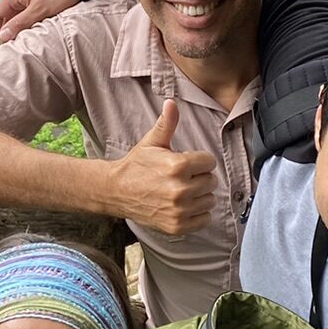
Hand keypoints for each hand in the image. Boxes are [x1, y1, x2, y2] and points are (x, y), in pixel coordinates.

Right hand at [0, 0, 77, 46]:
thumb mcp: (39, 11)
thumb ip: (19, 23)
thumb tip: (2, 34)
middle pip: (4, 11)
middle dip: (3, 28)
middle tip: (6, 45)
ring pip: (15, 8)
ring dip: (14, 22)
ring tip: (18, 37)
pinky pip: (23, 3)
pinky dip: (22, 15)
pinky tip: (30, 23)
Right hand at [109, 100, 218, 234]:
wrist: (116, 191)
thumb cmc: (137, 165)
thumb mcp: (151, 142)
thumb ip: (166, 123)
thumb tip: (171, 102)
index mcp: (177, 165)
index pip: (210, 162)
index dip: (199, 161)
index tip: (187, 163)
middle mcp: (180, 189)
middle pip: (212, 181)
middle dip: (200, 178)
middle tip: (182, 178)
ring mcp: (179, 210)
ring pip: (210, 200)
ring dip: (200, 196)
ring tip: (182, 191)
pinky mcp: (177, 226)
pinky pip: (204, 219)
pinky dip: (197, 214)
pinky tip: (183, 206)